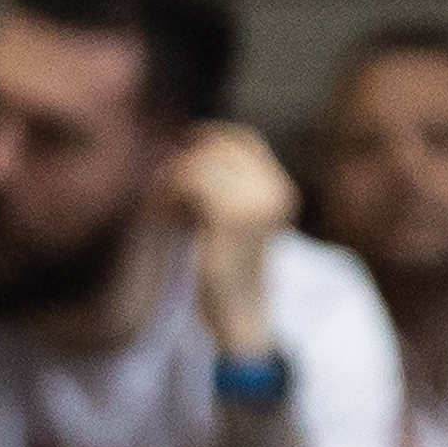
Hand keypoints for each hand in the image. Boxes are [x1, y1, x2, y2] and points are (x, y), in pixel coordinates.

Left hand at [162, 120, 295, 358]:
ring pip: (200, 163)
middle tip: (168, 187)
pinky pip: (191, 183)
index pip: (244, 140)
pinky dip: (171, 193)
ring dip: (175, 179)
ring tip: (169, 205)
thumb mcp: (234, 218)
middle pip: (216, 148)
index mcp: (279, 190)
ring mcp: (255, 203)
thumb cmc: (231, 265)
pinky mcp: (230, 217)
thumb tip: (184, 149)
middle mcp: (274, 192)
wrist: (240, 312)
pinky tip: (168, 213)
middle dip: (186, 161)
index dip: (212, 134)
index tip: (185, 140)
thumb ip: (221, 183)